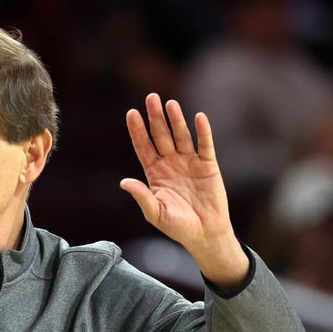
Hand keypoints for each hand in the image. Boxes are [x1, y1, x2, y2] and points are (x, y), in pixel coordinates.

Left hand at [121, 94, 247, 288]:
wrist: (204, 233)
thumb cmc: (177, 226)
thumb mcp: (155, 213)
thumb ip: (141, 196)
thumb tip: (124, 182)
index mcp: (154, 174)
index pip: (143, 147)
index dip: (137, 131)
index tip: (131, 113)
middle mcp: (170, 164)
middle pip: (161, 136)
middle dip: (155, 118)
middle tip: (151, 98)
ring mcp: (189, 162)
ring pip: (181, 136)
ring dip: (176, 120)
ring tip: (170, 104)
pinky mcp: (208, 165)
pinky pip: (205, 145)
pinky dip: (203, 131)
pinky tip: (198, 117)